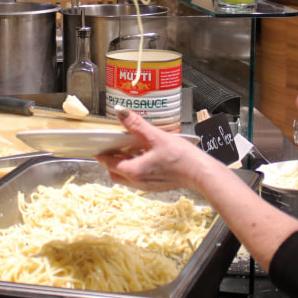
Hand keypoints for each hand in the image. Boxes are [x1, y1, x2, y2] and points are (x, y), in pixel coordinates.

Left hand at [98, 108, 214, 192]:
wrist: (200, 173)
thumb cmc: (180, 157)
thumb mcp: (156, 136)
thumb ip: (136, 124)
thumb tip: (119, 111)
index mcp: (134, 171)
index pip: (109, 163)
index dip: (101, 154)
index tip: (97, 147)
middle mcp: (137, 182)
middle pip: (115, 173)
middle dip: (111, 161)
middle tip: (113, 146)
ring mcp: (146, 186)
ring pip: (126, 177)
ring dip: (123, 164)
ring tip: (129, 149)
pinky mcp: (156, 186)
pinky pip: (138, 178)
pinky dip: (135, 168)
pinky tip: (145, 156)